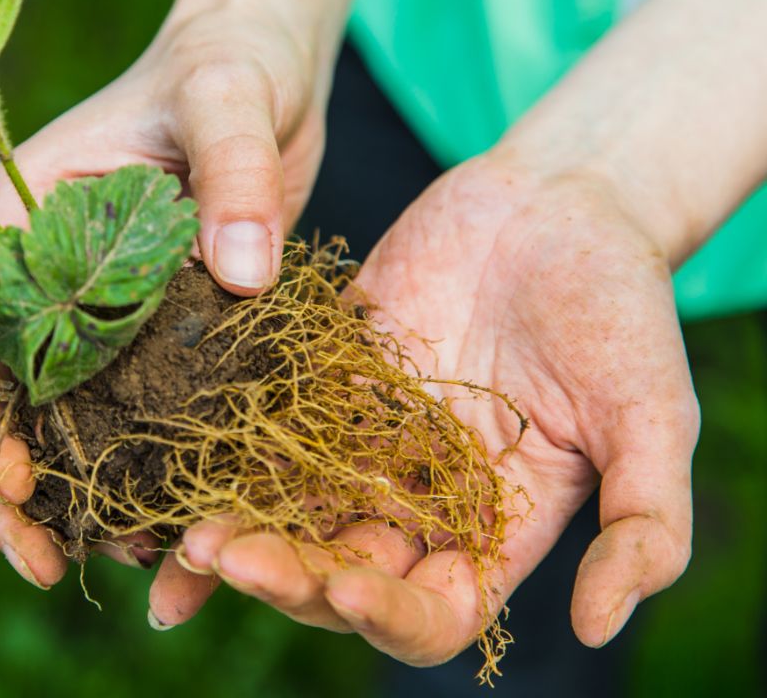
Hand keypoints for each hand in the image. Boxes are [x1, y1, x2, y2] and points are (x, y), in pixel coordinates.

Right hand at [0, 5, 331, 586]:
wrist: (259, 64)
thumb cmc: (226, 63)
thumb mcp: (227, 100)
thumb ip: (233, 177)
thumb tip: (241, 273)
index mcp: (18, 222)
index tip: (22, 491)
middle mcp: (40, 274)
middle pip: (1, 398)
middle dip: (13, 488)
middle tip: (47, 566)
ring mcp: (91, 304)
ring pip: (61, 416)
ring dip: (77, 490)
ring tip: (116, 557)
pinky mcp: (147, 323)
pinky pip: (130, 405)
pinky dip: (140, 461)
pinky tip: (168, 516)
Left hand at [152, 154, 698, 664]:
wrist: (553, 202)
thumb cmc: (619, 305)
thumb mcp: (653, 413)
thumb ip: (645, 520)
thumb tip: (596, 624)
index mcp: (492, 527)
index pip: (431, 611)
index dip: (387, 617)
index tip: (349, 587)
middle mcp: (417, 498)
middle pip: (340, 572)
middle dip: (287, 577)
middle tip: (228, 554)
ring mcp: (362, 443)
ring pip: (288, 513)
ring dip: (238, 534)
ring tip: (185, 535)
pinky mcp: (320, 385)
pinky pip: (263, 434)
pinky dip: (222, 458)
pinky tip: (172, 464)